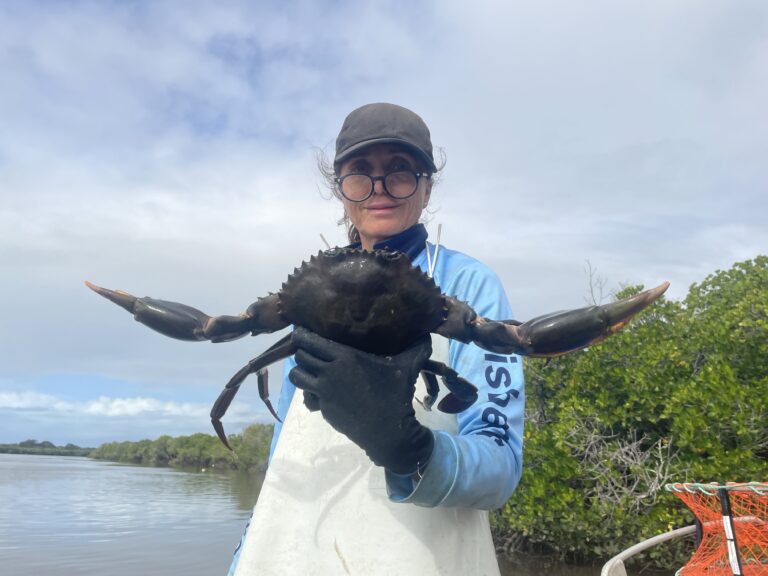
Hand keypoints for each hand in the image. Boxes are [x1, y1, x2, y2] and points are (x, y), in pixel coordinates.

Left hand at [288, 327, 433, 474]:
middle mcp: (330, 372)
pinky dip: (310, 392)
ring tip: (312, 370)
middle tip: (309, 350)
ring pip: (297, 376)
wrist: (388, 433)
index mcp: (345, 357)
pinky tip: (321, 391)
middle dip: (302, 352)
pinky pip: (306, 396)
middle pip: (300, 356)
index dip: (303, 336)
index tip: (305, 333)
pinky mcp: (324, 409)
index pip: (309, 341)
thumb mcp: (408, 368)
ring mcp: (324, 393)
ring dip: (301, 372)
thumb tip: (428, 334)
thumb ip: (416, 348)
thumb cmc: (396, 395)